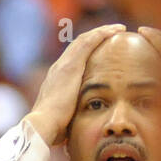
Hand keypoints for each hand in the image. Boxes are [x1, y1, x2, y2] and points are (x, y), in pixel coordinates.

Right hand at [24, 23, 125, 145]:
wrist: (43, 124)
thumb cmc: (53, 129)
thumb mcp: (64, 120)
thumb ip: (70, 118)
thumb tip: (74, 131)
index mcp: (56, 81)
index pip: (73, 61)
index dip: (88, 53)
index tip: (101, 52)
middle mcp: (58, 68)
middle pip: (79, 46)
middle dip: (95, 38)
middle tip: (112, 34)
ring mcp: (64, 64)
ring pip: (84, 40)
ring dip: (102, 32)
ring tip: (117, 29)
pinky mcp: (72, 64)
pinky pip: (89, 41)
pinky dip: (103, 33)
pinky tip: (116, 30)